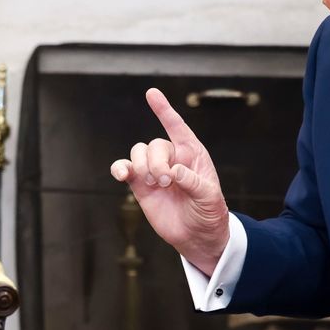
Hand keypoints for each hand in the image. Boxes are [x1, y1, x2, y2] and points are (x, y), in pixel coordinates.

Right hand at [109, 88, 229, 273]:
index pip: (177, 126)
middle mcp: (172, 158)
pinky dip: (119, 168)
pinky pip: (124, 168)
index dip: (164, 110)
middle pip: (154, 144)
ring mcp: (154, 171)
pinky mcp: (140, 185)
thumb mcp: (209, 197)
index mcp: (192, 154)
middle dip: (156, 161)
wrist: (197, 236)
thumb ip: (193, 182)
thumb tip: (173, 172)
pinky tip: (122, 175)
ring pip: (138, 152)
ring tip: (154, 184)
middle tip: (165, 181)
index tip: (152, 93)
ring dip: (142, 165)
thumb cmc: (209, 212)